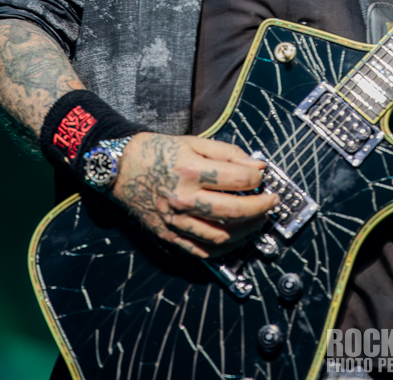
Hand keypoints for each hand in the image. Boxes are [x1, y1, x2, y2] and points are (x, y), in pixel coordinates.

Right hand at [110, 132, 278, 258]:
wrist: (120, 168)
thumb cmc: (156, 151)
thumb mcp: (193, 141)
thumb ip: (228, 152)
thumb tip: (257, 165)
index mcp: (191, 170)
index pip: (237, 178)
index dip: (257, 177)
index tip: (263, 176)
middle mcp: (183, 198)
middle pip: (233, 211)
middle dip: (260, 208)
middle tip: (272, 202)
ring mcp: (175, 221)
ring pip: (221, 236)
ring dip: (247, 231)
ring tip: (258, 221)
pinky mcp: (169, 235)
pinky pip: (202, 251)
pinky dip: (224, 249)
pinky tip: (236, 238)